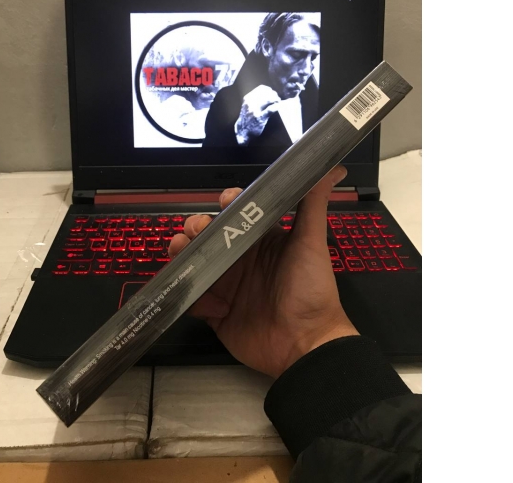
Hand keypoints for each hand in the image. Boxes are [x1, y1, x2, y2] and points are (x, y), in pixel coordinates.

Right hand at [168, 166, 358, 378]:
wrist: (305, 345)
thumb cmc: (312, 291)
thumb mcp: (312, 243)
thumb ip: (313, 204)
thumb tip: (331, 168)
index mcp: (263, 242)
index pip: (238, 215)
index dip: (226, 205)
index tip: (224, 202)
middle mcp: (243, 261)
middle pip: (209, 236)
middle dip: (196, 227)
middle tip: (196, 231)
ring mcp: (227, 287)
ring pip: (195, 263)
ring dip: (183, 252)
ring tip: (180, 251)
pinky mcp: (216, 314)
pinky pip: (192, 298)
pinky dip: (184, 291)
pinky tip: (186, 286)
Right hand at [235, 85, 281, 144]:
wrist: (242, 131)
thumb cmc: (247, 118)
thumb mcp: (247, 105)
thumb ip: (254, 98)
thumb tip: (267, 91)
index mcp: (247, 98)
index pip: (261, 88)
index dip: (269, 89)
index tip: (272, 93)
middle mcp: (250, 103)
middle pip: (266, 93)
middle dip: (274, 94)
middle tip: (277, 98)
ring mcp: (255, 110)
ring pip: (269, 99)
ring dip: (276, 99)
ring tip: (278, 102)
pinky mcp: (260, 118)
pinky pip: (271, 109)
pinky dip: (277, 106)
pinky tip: (279, 106)